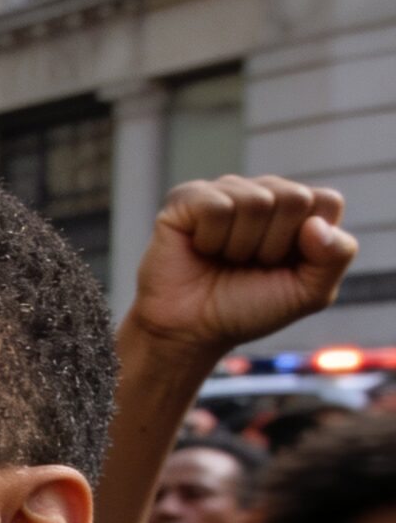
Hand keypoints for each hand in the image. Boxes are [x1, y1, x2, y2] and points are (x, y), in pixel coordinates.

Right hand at [127, 175, 357, 356]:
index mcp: (296, 209)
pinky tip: (200, 248)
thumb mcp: (309, 293)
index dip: (310, 241)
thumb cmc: (247, 309)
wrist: (191, 330)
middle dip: (273, 245)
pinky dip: (210, 240)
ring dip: (239, 246)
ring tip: (223, 259)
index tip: (283, 265)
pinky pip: (216, 207)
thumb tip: (314, 223)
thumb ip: (336, 256)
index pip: (326, 201)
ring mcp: (224, 191)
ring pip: (255, 202)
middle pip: (293, 198)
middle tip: (249, 264)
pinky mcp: (186, 198)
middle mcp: (262, 191)